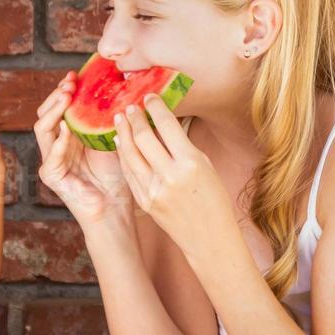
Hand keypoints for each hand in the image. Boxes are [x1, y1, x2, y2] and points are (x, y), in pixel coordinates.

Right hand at [33, 70, 134, 225]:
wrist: (117, 208)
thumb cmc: (118, 177)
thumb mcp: (116, 139)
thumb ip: (111, 119)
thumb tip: (122, 89)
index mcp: (70, 135)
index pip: (60, 106)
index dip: (65, 89)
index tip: (76, 74)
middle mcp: (57, 145)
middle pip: (46, 112)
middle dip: (56, 95)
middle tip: (69, 82)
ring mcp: (51, 160)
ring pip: (42, 128)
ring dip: (53, 110)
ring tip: (66, 97)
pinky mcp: (52, 176)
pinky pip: (49, 156)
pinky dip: (58, 142)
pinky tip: (66, 129)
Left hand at [114, 94, 235, 253]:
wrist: (209, 238)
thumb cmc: (213, 200)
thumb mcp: (206, 166)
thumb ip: (183, 146)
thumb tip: (164, 122)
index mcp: (191, 163)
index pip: (166, 125)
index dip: (155, 107)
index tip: (149, 97)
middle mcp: (170, 175)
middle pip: (144, 137)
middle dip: (135, 118)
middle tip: (131, 105)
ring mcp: (153, 190)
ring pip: (130, 154)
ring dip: (123, 133)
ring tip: (120, 119)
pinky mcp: (144, 201)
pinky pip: (129, 172)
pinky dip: (123, 155)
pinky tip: (121, 143)